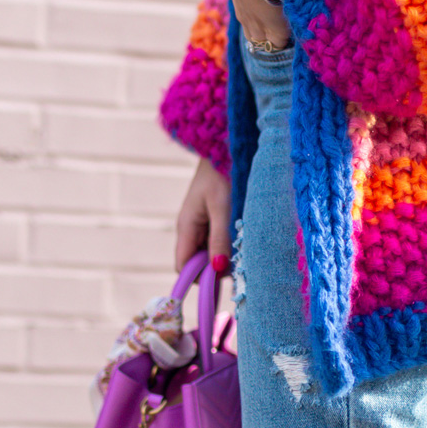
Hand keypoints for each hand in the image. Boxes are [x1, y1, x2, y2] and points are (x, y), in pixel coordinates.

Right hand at [175, 156, 231, 273]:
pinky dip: (227, 246)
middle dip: (214, 268)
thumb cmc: (221, 174)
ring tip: (243, 247)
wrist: (224, 149)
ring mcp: (200, 226)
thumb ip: (219, 238)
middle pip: (196, 263)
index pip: (183, 266)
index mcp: (186, 227)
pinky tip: (241, 239)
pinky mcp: (211, 222)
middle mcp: (190, 230)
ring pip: (208, 255)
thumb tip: (217, 269)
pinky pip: (216, 243)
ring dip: (224, 257)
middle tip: (239, 262)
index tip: (221, 278)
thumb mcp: (222, 208)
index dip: (198, 277)